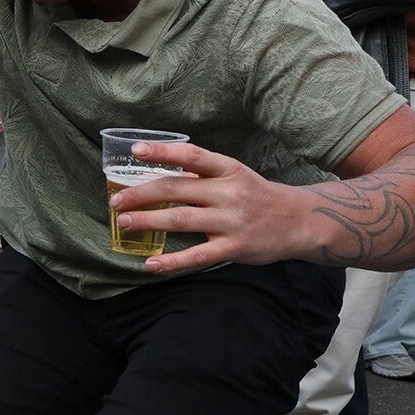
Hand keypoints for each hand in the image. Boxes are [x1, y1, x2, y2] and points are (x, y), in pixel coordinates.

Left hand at [108, 140, 308, 274]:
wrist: (299, 221)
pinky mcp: (234, 248)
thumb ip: (198, 175)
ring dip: (148, 221)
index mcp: (227, 170)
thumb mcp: (233, 176)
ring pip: (181, 220)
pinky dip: (172, 262)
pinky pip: (198, 256)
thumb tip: (151, 174)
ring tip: (124, 222)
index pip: (192, 155)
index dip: (163, 152)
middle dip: (141, 194)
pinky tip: (151, 264)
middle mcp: (229, 193)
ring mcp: (231, 221)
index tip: (136, 151)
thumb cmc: (255, 195)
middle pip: (177, 189)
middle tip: (116, 201)